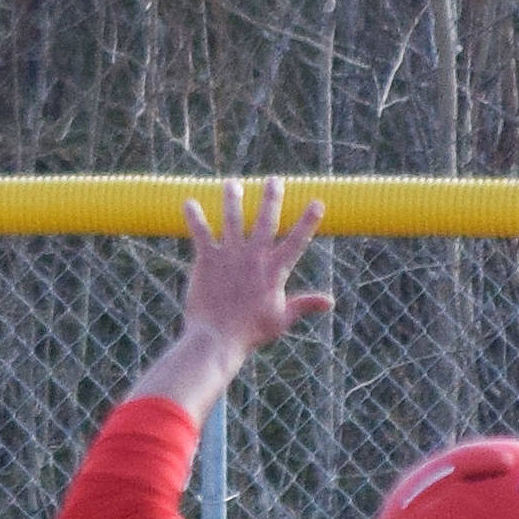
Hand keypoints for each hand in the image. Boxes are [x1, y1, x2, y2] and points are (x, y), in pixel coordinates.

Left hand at [181, 176, 331, 361]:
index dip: (308, 221)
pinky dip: (194, 217)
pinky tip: (188, 203)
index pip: (297, 240)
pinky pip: (201, 233)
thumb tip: (330, 302)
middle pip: (266, 220)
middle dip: (271, 197)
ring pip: (233, 219)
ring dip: (233, 199)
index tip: (317, 202)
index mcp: (275, 270)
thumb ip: (304, 305)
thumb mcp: (282, 319)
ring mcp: (230, 255)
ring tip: (232, 184)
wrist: (217, 338)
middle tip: (273, 180)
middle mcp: (254, 257)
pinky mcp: (207, 260)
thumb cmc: (250, 332)